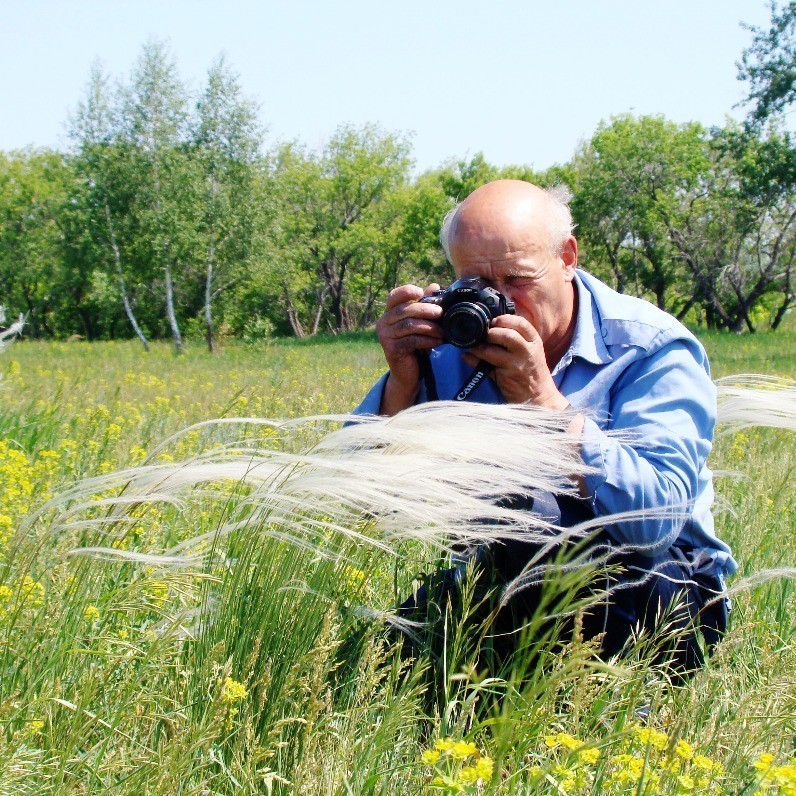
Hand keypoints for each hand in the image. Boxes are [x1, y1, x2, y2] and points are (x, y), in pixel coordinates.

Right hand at [376, 283, 443, 413]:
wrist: (408, 373)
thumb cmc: (415, 345)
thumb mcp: (421, 324)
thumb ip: (425, 305)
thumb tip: (434, 286)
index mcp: (389, 313)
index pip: (394, 296)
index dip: (406, 292)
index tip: (420, 292)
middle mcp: (383, 322)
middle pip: (404, 310)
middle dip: (425, 310)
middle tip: (441, 313)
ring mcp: (385, 336)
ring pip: (409, 325)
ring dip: (429, 327)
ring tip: (442, 331)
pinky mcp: (391, 349)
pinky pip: (412, 340)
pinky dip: (427, 340)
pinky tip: (438, 342)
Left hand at [464, 315, 568, 407]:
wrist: (539, 396)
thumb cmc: (533, 371)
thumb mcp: (532, 351)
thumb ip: (519, 338)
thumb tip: (494, 325)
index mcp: (534, 342)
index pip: (521, 324)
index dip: (505, 319)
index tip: (495, 321)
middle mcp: (527, 352)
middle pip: (507, 335)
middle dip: (492, 332)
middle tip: (485, 334)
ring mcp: (516, 366)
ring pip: (493, 351)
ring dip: (479, 347)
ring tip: (475, 346)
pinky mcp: (504, 377)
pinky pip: (484, 366)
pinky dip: (472, 360)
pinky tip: (467, 356)